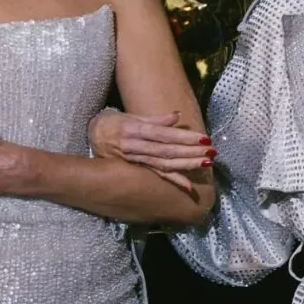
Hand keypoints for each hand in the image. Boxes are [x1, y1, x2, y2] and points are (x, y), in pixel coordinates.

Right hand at [90, 108, 214, 169]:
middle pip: (168, 151)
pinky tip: (189, 187)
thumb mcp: (132, 116)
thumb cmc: (114, 123)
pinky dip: (174, 180)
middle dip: (191, 152)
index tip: (204, 138)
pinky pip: (157, 175)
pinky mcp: (137, 168)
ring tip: (206, 163)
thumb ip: (155, 119)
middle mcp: (136, 146)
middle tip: (211, 151)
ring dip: (187, 164)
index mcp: (136, 129)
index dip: (184, 137)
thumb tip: (176, 116)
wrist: (92, 136)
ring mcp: (136, 159)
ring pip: (165, 164)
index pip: (165, 135)